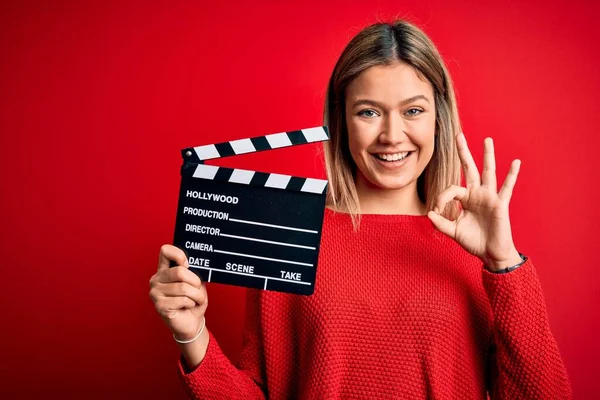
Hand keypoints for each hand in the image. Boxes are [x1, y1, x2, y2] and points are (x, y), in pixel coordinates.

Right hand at [149, 245, 207, 339]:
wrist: (191, 322)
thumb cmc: (193, 301)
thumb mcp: (196, 283)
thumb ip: (192, 272)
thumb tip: (193, 266)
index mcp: (164, 270)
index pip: (165, 251)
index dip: (179, 255)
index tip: (188, 265)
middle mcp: (156, 279)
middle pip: (179, 271)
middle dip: (195, 281)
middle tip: (198, 289)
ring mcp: (155, 293)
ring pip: (183, 287)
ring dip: (196, 295)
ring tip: (196, 300)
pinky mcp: (159, 306)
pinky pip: (182, 300)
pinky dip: (191, 303)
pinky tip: (188, 306)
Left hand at [427, 132, 522, 270]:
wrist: (490, 253)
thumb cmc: (473, 241)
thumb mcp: (453, 231)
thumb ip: (440, 223)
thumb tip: (428, 214)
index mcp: (465, 198)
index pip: (451, 188)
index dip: (442, 198)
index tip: (436, 211)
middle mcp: (477, 193)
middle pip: (470, 168)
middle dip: (463, 152)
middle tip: (458, 135)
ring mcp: (490, 197)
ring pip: (488, 172)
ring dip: (487, 156)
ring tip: (487, 140)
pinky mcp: (500, 204)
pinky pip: (507, 188)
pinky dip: (512, 175)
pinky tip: (516, 162)